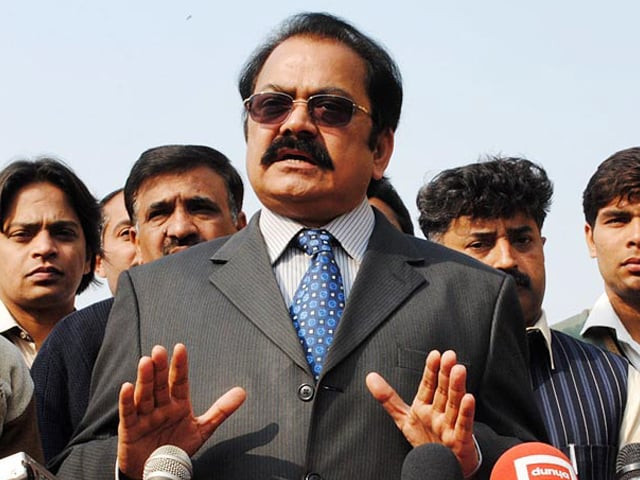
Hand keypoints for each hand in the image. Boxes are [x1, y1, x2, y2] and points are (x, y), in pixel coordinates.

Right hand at [117, 343, 245, 478]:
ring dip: (145, 379)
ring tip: (145, 361)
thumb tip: (242, 392)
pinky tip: (127, 387)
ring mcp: (145, 417)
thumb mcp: (202, 429)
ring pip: (144, 395)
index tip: (180, 348)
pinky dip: (126, 401)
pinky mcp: (130, 429)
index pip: (179, 381)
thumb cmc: (178, 447)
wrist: (158, 471)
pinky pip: (128, 414)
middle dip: (159, 368)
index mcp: (177, 404)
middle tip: (159, 350)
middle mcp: (161, 407)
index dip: (180, 365)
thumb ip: (221, 410)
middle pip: (160, 385)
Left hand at [366, 350, 477, 476]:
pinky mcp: (460, 439)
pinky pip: (463, 424)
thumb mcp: (404, 418)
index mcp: (426, 405)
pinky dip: (465, 412)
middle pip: (443, 390)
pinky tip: (468, 399)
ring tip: (459, 370)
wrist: (442, 465)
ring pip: (454, 403)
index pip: (428, 384)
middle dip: (445, 373)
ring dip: (457, 387)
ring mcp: (449, 425)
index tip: (435, 354)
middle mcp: (439, 412)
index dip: (431, 370)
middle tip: (450, 356)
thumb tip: (370, 377)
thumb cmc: (427, 440)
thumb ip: (388, 398)